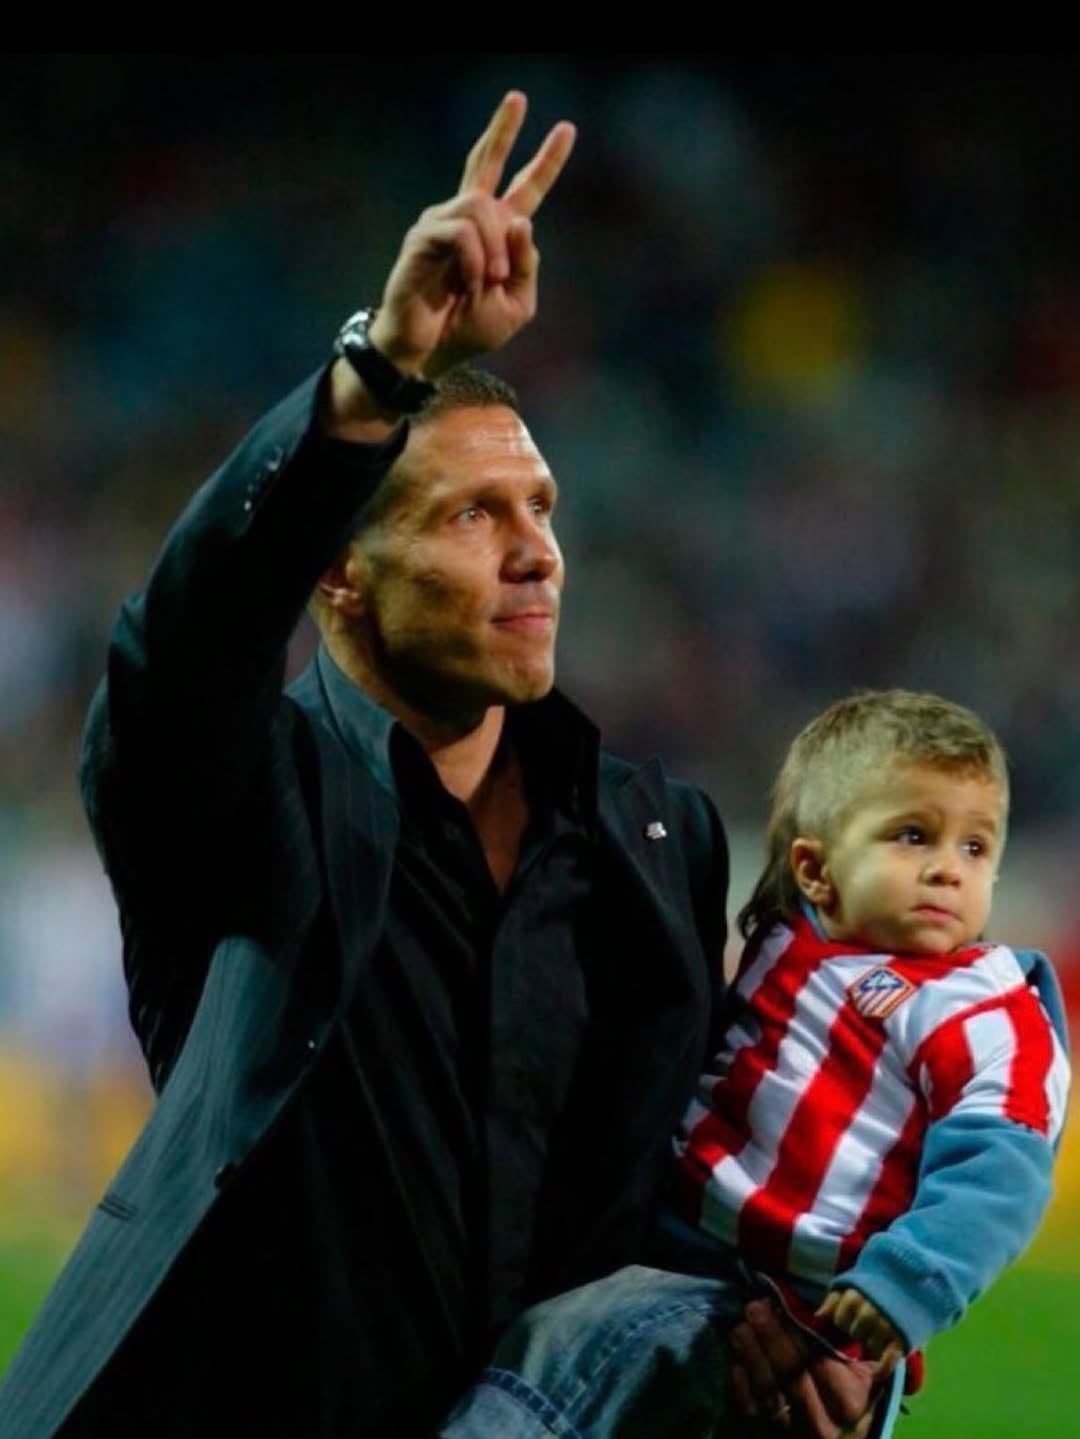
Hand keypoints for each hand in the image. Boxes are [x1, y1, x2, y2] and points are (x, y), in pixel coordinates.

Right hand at [371, 90, 575, 374]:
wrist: (429, 352)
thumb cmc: (467, 330)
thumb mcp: (517, 306)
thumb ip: (527, 266)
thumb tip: (520, 221)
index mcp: (496, 234)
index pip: (524, 189)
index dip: (546, 162)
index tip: (566, 130)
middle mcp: (468, 220)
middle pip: (487, 162)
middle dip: (504, 130)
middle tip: (519, 98)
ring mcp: (442, 223)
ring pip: (482, 208)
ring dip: (495, 249)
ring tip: (490, 281)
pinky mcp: (422, 237)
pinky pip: (463, 233)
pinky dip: (475, 262)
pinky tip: (469, 283)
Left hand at [729, 1298, 879, 1438]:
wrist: (832, 1433)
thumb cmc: (846, 1390)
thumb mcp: (858, 1368)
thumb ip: (846, 1342)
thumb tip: (823, 1307)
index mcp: (849, 1401)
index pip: (820, 1362)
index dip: (799, 1332)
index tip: (781, 1304)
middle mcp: (824, 1423)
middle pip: (793, 1376)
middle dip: (772, 1338)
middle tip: (755, 1308)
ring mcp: (794, 1434)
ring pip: (770, 1393)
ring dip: (752, 1356)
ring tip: (741, 1328)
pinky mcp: (768, 1437)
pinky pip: (752, 1411)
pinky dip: (742, 1386)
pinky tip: (737, 1361)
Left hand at [817, 1289, 904, 1376]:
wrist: (909, 1283)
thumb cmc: (874, 1288)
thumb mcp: (851, 1287)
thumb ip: (833, 1300)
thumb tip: (818, 1316)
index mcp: (857, 1295)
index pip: (839, 1319)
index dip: (843, 1321)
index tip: (851, 1317)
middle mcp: (871, 1310)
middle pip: (855, 1333)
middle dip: (858, 1331)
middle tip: (866, 1325)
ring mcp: (887, 1325)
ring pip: (870, 1346)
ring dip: (872, 1345)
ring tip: (877, 1334)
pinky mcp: (902, 1338)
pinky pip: (889, 1360)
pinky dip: (884, 1368)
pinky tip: (878, 1371)